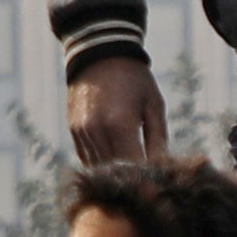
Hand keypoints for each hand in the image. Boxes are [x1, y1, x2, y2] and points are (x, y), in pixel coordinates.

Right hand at [64, 51, 166, 171]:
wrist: (99, 54)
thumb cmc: (134, 79)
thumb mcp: (154, 104)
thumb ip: (158, 139)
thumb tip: (161, 168)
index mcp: (120, 124)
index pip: (133, 167)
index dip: (146, 178)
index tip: (157, 181)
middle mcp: (97, 131)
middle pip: (115, 172)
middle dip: (131, 178)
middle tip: (146, 182)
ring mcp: (82, 132)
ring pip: (99, 168)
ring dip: (115, 173)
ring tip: (131, 172)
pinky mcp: (74, 131)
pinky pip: (87, 158)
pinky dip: (101, 163)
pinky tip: (115, 158)